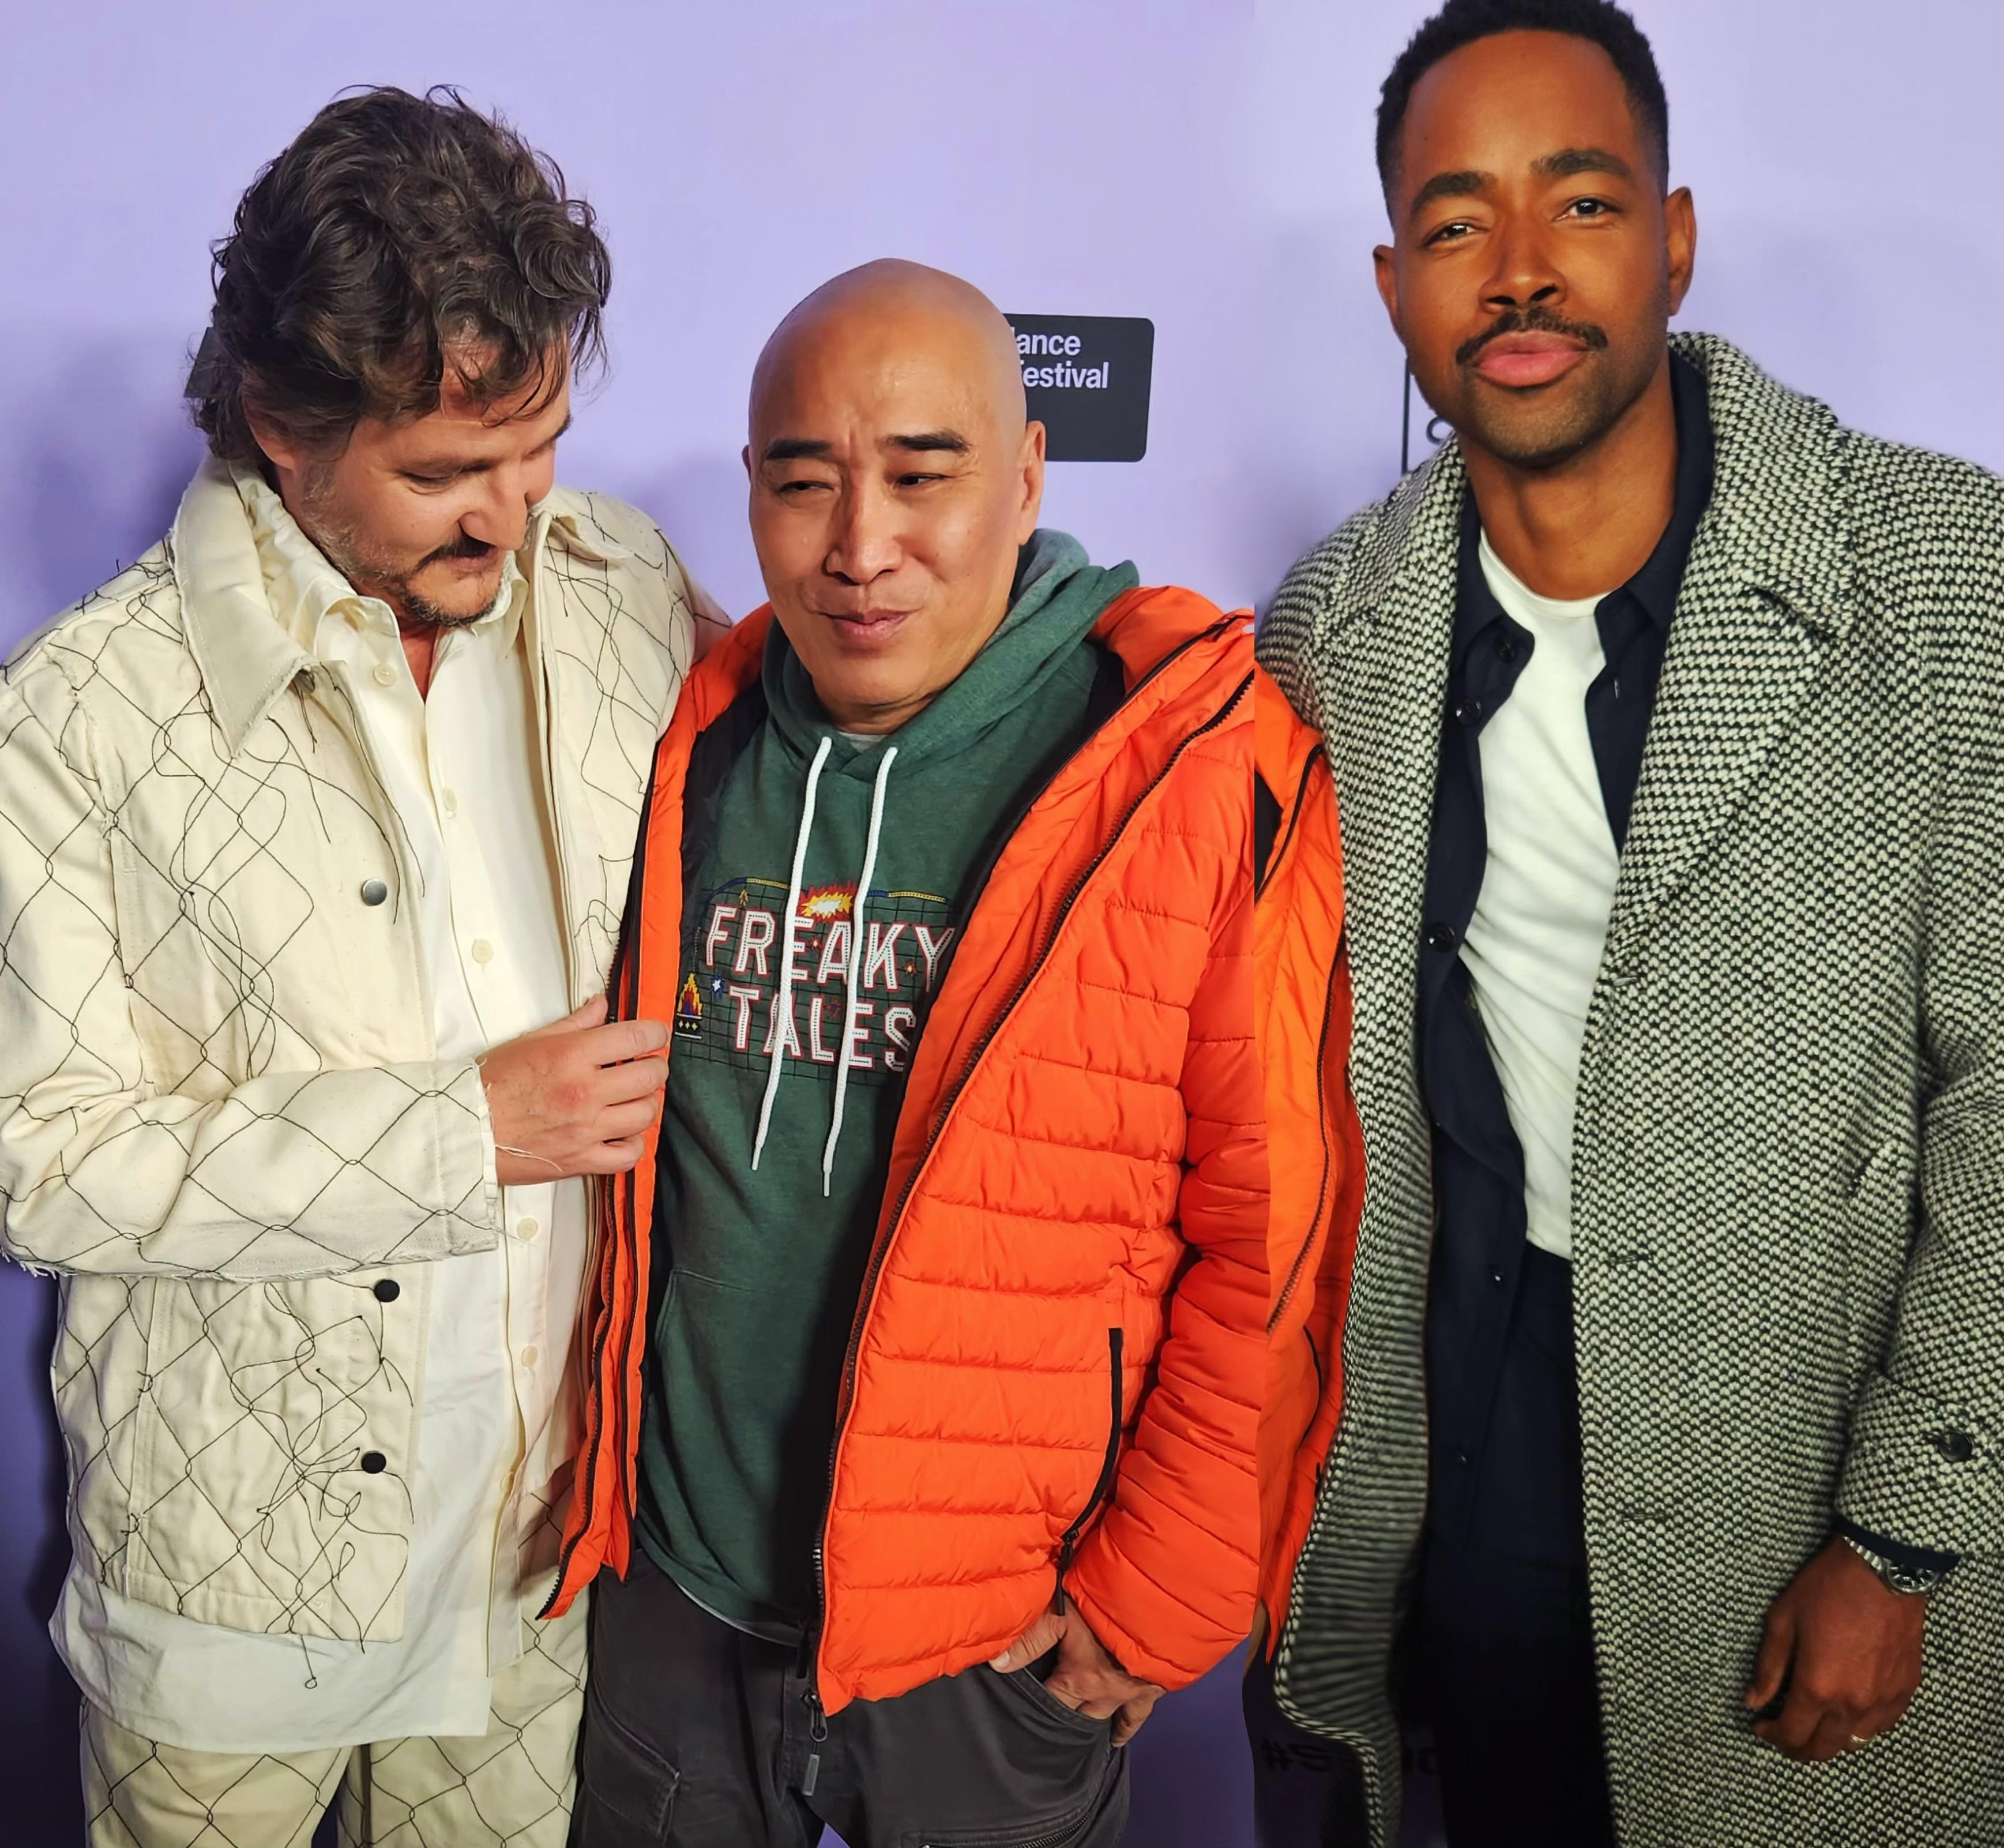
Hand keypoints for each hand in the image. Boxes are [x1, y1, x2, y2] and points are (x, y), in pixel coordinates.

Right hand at [479, 997, 667, 1183]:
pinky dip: (633, 1143)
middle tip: (647, 1066)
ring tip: (634, 1099)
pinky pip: (628, 1155)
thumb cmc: (492, 1085)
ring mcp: (586, 1129)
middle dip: (655, 1067)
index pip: (637, 1037)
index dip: (656, 1034)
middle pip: (650, 1076)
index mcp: (573, 1056)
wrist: (466, 1128)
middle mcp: (585, 1092)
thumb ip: (574, 1023)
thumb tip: (601, 1005)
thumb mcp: (531, 1041)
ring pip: (645, 1114)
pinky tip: (623, 1133)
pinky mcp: (581, 1160)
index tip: (656, 1036)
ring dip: (646, 1103)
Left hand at [990, 1604, 1165, 1744]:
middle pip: (1081, 1718)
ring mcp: (1133, 1693)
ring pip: (1111, 1721)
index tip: (1023, 1715)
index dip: (1036, 1707)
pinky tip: (1123, 1735)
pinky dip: (1129, 1726)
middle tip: (1052, 1733)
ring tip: (1082, 1743)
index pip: (1051, 1703)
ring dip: (1097, 1728)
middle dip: (1066, 1723)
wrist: (1165, 1603)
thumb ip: (1030, 1638)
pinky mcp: (1157, 1685)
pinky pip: (1140, 1715)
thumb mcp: (1063, 1612)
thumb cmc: (1110, 1602)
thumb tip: (995, 1665)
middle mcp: (1106, 1694)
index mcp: (1080, 1680)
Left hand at [1745, 1537, 1926, 1759]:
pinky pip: (1881, 1726)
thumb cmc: (1827, 1590)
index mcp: (1818, 1688)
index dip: (1773, 1737)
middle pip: (1824, 1749)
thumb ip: (1768, 1667)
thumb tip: (1751, 1702)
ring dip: (1830, 1740)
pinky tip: (1846, 1712)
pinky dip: (1860, 1728)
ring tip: (1813, 1723)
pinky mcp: (1905, 1691)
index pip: (1792, 1735)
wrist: (1883, 1571)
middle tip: (1783, 1734)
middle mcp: (1853, 1704)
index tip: (1761, 1727)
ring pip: (1854, 1742)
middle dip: (1798, 1748)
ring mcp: (1883, 1701)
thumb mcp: (1783, 1621)